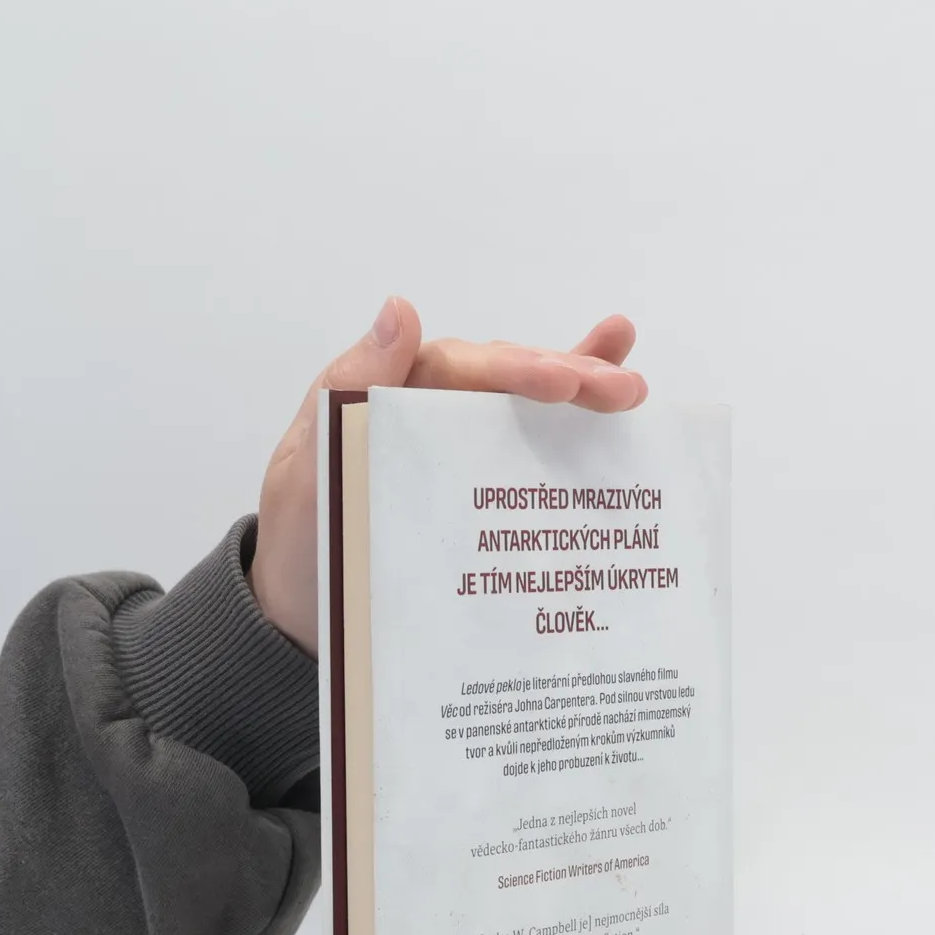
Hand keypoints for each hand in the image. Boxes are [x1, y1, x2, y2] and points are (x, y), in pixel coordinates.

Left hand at [250, 298, 646, 652]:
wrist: (301, 622)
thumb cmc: (300, 549)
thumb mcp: (307, 477)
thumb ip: (345, 397)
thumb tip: (400, 312)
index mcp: (383, 399)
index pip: (457, 368)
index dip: (513, 369)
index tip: (562, 382)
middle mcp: (425, 410)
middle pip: (501, 379)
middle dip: (565, 377)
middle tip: (622, 393)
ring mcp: (455, 445)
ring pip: (524, 404)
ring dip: (583, 385)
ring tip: (633, 386)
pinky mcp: (477, 484)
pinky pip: (528, 443)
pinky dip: (574, 418)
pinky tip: (621, 386)